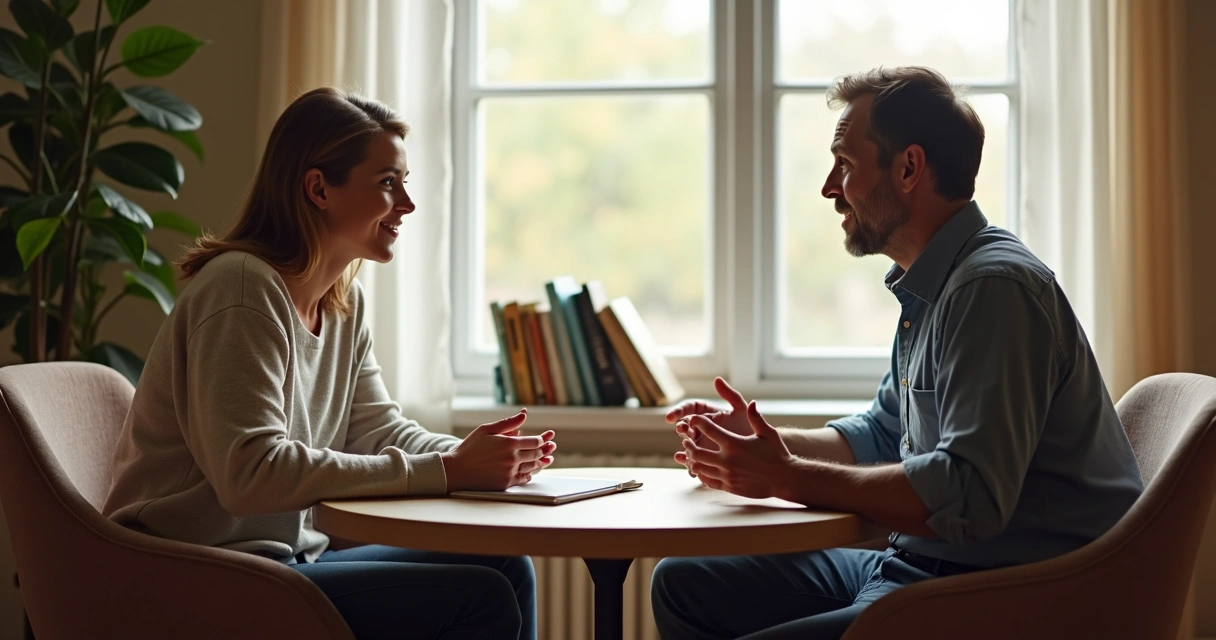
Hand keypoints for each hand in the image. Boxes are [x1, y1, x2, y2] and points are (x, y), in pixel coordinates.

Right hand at [441, 409, 556, 491]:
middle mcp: (512, 459)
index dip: (543, 439)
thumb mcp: (487, 430)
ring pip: (532, 467)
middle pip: (536, 454)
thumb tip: (524, 414)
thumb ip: (508, 422)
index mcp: (509, 444)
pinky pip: (524, 479)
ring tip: (547, 459)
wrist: (456, 470)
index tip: (547, 437)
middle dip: (545, 450)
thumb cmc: (470, 447)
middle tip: (552, 447)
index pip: (534, 441)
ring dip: (541, 462)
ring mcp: (509, 472)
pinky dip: (530, 474)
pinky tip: (532, 471)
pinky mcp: (505, 484)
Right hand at [666, 377, 751, 475]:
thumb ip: (730, 395)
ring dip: (684, 447)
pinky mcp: (705, 459)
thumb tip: (717, 379)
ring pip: (688, 445)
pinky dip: (689, 464)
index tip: (672, 416)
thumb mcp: (741, 410)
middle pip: (685, 427)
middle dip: (681, 428)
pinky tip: (688, 467)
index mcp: (707, 414)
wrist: (761, 450)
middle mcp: (702, 428)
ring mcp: (702, 444)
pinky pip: (694, 462)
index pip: (689, 409)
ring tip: (683, 449)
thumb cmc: (751, 427)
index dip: (678, 411)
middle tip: (682, 430)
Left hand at [675, 401, 791, 499]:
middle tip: (687, 440)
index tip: (693, 419)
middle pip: (697, 452)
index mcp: (734, 444)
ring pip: (700, 468)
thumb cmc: (777, 453)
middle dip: (689, 445)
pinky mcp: (729, 487)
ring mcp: (727, 475)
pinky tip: (700, 469)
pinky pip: (708, 481)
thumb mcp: (768, 433)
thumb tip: (752, 402)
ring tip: (691, 455)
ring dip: (692, 460)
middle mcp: (728, 460)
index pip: (709, 429)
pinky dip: (701, 474)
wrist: (785, 478)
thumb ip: (756, 418)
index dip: (698, 422)